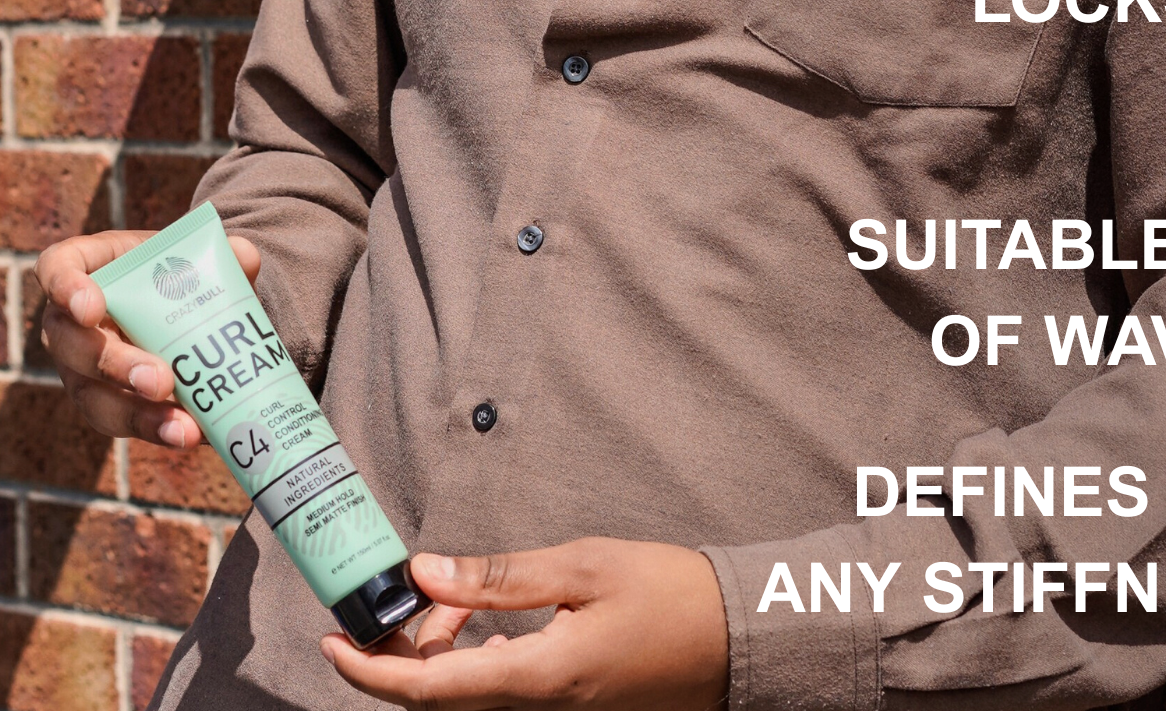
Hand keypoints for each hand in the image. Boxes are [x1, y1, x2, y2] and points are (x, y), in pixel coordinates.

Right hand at [35, 228, 261, 449]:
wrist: (188, 306)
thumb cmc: (180, 270)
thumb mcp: (198, 256)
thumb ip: (221, 253)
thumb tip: (244, 257)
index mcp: (89, 269)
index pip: (57, 267)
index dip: (65, 286)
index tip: (92, 307)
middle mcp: (72, 322)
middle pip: (73, 345)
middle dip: (116, 366)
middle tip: (160, 380)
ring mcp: (82, 368)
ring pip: (93, 396)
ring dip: (137, 413)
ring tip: (181, 426)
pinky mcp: (104, 402)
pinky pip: (120, 422)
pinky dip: (155, 428)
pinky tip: (188, 434)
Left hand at [323, 539, 728, 709]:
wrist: (735, 637)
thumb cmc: (670, 595)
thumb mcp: (585, 566)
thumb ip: (502, 576)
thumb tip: (428, 573)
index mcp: (538, 680)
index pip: (429, 690)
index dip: (371, 672)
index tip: (331, 645)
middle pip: (442, 697)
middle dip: (413, 647)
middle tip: (422, 591)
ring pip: (471, 695)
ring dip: (448, 652)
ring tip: (462, 600)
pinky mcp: (568, 707)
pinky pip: (502, 693)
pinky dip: (481, 659)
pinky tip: (498, 624)